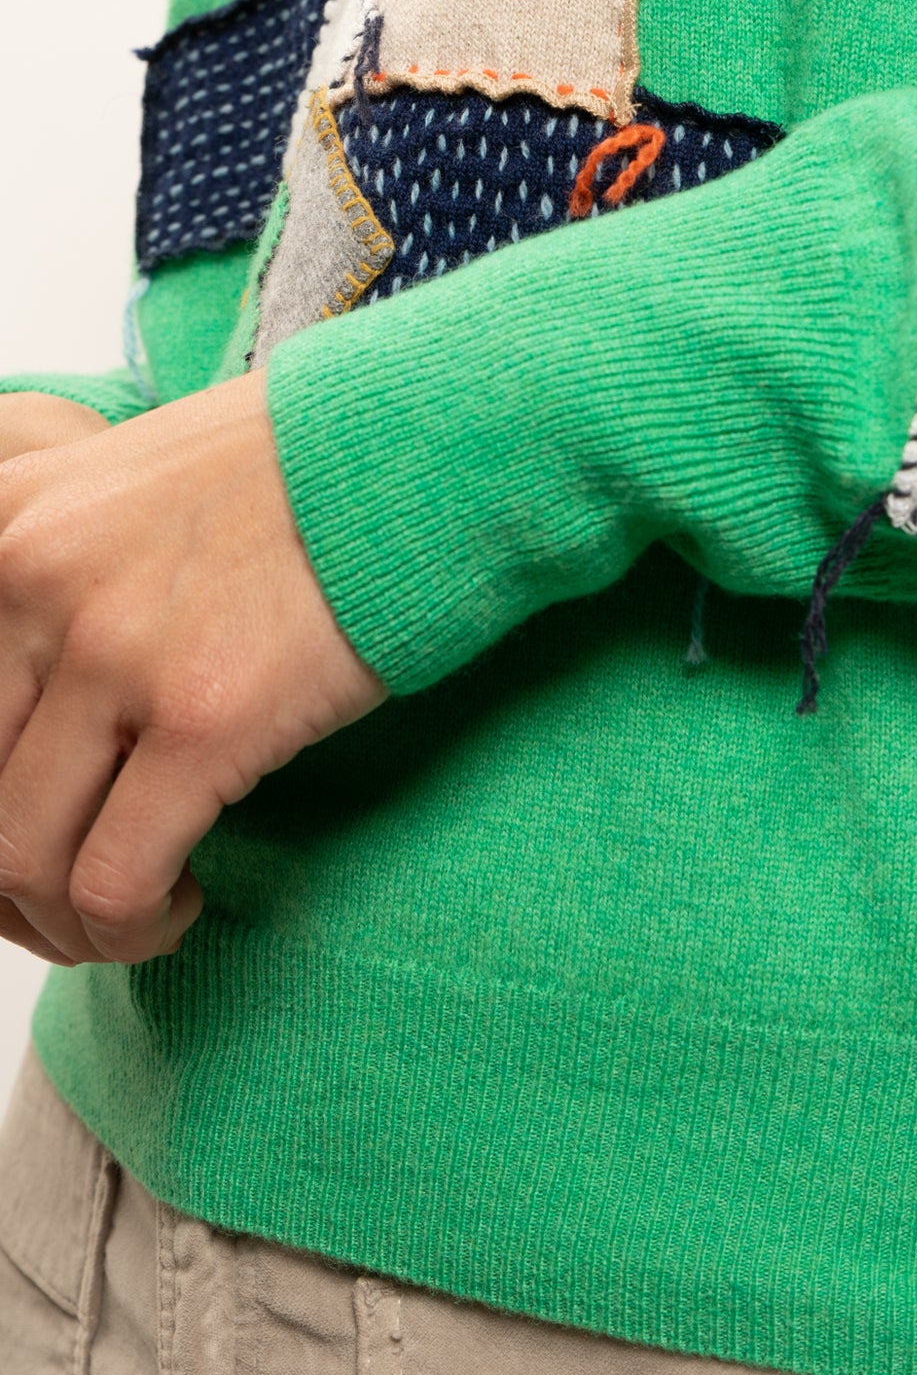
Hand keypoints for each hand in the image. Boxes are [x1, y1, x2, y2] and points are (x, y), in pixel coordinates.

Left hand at [0, 374, 384, 967]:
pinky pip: (115, 880)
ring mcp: (111, 651)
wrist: (417, 450)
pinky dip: (134, 924)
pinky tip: (185, 901)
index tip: (33, 837)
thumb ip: (60, 576)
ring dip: (74, 921)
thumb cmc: (302, 472)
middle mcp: (31, 582)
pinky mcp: (201, 718)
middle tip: (80, 902)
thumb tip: (46, 708)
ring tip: (135, 914)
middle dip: (16, 883)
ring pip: (22, 856)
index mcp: (4, 525)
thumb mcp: (127, 488)